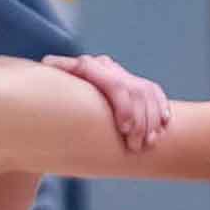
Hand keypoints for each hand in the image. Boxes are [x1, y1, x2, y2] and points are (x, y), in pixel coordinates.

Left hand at [43, 51, 171, 150]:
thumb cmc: (56, 99)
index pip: (114, 84)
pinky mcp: (140, 84)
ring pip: (147, 95)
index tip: (124, 129)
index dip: (124, 107)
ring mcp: (126, 76)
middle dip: (138, 120)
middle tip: (134, 146)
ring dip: (150, 121)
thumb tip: (46, 64)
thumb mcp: (55, 89)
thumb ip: (57, 76)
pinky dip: (161, 110)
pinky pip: (156, 95)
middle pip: (133, 92)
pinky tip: (163, 128)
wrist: (70, 88)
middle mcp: (111, 69)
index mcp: (90, 67)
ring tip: (147, 144)